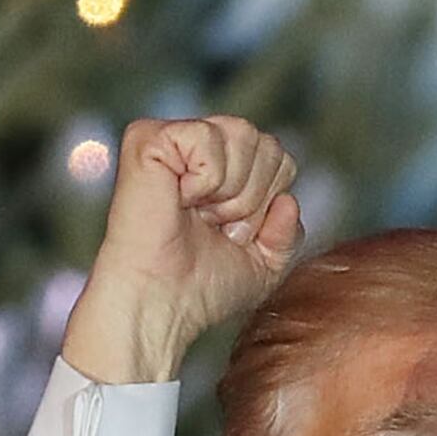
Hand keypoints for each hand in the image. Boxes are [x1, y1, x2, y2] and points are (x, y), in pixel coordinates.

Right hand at [58, 115, 304, 384]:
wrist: (162, 302)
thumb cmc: (204, 288)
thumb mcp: (266, 265)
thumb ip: (289, 232)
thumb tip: (288, 200)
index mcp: (224, 168)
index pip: (281, 159)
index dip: (267, 202)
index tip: (232, 232)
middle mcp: (199, 147)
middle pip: (267, 144)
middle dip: (253, 196)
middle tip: (214, 224)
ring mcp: (172, 138)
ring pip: (243, 133)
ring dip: (231, 189)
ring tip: (198, 213)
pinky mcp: (148, 136)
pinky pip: (208, 136)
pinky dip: (205, 179)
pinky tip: (179, 198)